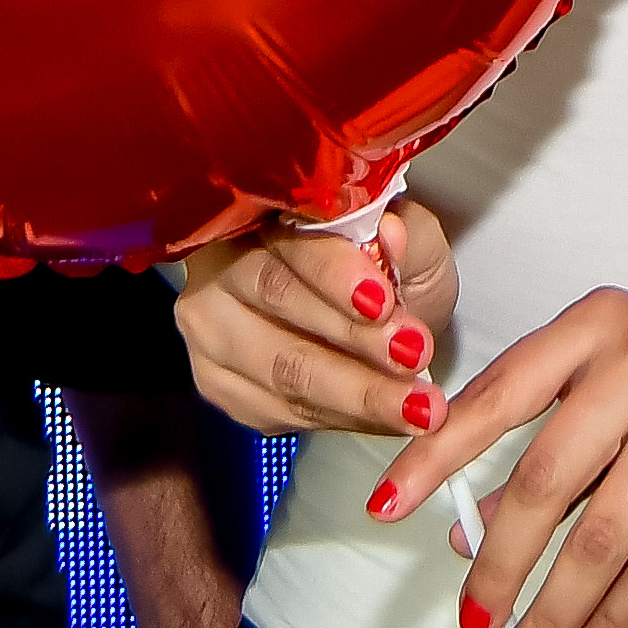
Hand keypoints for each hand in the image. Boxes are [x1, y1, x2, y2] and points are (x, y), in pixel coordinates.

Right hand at [173, 204, 455, 441]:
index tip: (383, 302)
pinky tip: (383, 419)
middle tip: (415, 360)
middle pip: (277, 301)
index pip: (291, 237)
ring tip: (417, 407)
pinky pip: (275, 409)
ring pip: (278, 368)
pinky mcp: (217, 381)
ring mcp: (210, 326)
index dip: (335, 272)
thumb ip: (410, 237)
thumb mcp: (415, 244)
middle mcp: (219, 262)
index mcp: (266, 209)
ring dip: (355, 393)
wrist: (369, 320)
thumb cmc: (385, 271)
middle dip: (354, 338)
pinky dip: (338, 417)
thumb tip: (392, 233)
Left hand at [368, 269, 627, 627]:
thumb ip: (555, 433)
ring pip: (598, 539)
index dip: (435, 457)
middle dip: (498, 564)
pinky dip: (613, 617)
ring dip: (552, 609)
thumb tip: (475, 529)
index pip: (497, 395)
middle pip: (543, 481)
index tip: (388, 506)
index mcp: (600, 325)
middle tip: (473, 616)